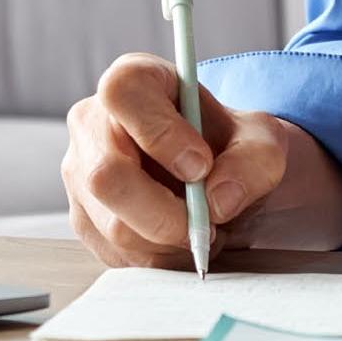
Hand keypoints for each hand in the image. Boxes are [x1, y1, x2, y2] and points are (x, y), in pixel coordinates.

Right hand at [63, 53, 341, 268]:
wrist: (220, 179)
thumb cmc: (231, 147)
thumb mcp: (262, 143)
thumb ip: (252, 162)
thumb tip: (218, 200)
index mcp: (133, 82)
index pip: (124, 95)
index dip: (160, 133)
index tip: (201, 165)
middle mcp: (92, 123)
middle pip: (106, 176)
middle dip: (165, 214)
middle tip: (209, 224)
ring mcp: (79, 175)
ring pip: (113, 226)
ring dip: (170, 243)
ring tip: (205, 231)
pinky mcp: (84, 219)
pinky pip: (116, 254)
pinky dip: (160, 259)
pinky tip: (182, 242)